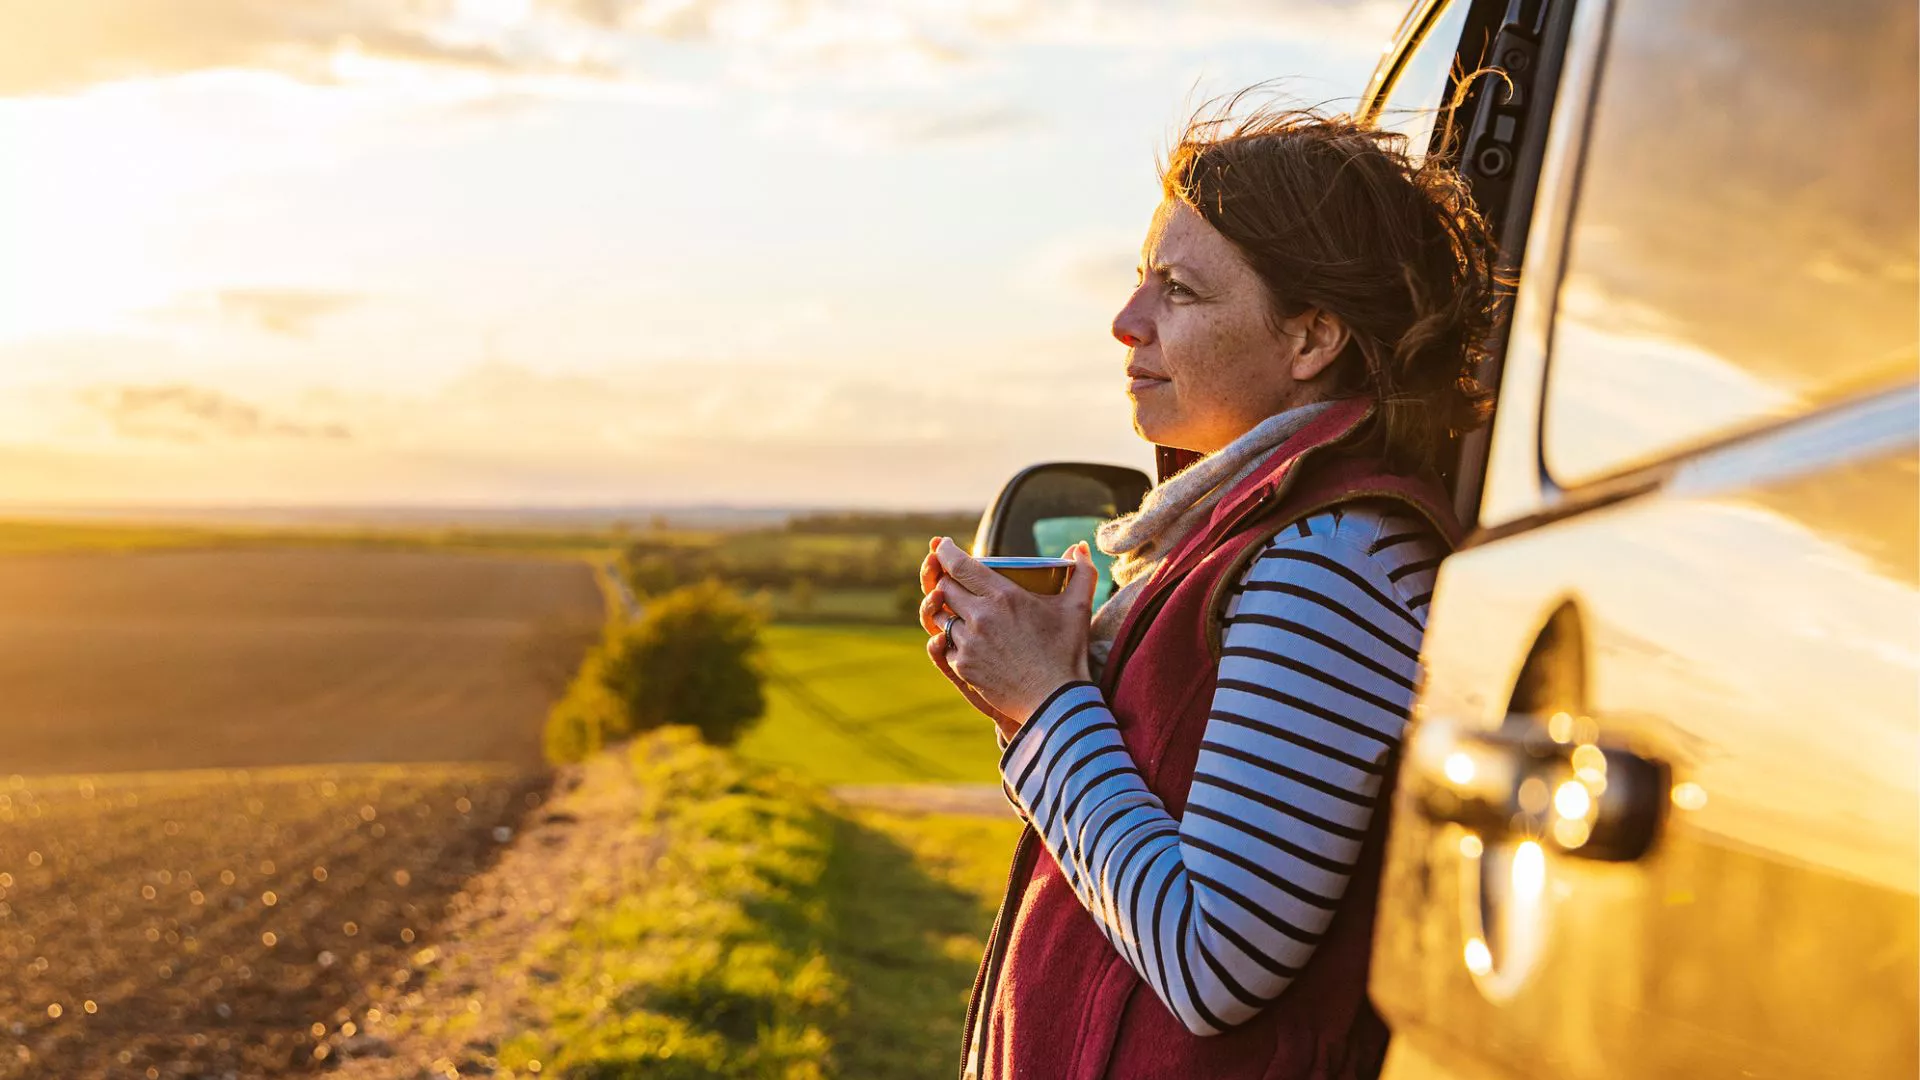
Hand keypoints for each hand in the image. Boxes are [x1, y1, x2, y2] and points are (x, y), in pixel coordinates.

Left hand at [920, 537, 1096, 737]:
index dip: (944, 551)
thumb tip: (1078, 547)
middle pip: (944, 589)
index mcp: (1003, 596)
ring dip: (948, 612)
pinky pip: (946, 646)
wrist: (1055, 701)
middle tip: (954, 580)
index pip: (959, 565)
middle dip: (945, 581)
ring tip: (960, 611)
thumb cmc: (1067, 653)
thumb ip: (1081, 572)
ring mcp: (968, 644)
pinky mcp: (963, 668)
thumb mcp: (1078, 608)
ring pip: (941, 618)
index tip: (941, 545)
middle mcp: (979, 617)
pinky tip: (967, 639)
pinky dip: (952, 640)